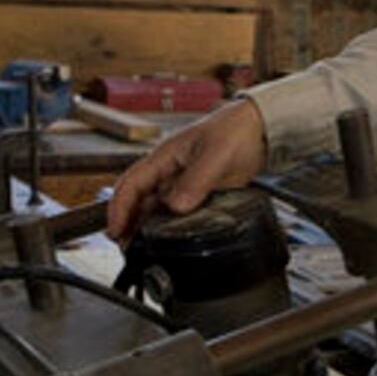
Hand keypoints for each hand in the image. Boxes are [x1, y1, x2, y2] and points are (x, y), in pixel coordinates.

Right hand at [107, 99, 267, 243]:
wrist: (260, 128)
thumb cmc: (236, 130)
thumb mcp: (215, 156)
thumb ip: (195, 181)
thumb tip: (175, 207)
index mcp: (164, 156)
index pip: (131, 184)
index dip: (119, 209)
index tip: (116, 230)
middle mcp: (168, 169)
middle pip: (137, 198)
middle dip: (126, 221)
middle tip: (124, 247)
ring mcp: (182, 180)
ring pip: (154, 205)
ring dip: (145, 225)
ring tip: (140, 247)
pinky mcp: (197, 190)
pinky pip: (175, 209)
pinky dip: (167, 223)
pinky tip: (167, 237)